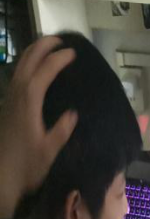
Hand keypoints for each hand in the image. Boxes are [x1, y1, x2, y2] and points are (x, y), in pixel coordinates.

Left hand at [0, 36, 77, 217]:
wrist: (0, 177)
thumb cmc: (27, 167)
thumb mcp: (49, 150)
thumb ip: (61, 130)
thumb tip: (73, 113)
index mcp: (29, 102)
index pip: (45, 71)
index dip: (59, 59)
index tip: (73, 53)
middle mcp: (17, 94)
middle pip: (28, 60)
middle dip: (43, 46)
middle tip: (60, 40)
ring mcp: (9, 99)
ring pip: (19, 66)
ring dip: (33, 52)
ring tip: (46, 47)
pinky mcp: (7, 106)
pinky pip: (16, 76)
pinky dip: (26, 65)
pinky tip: (32, 70)